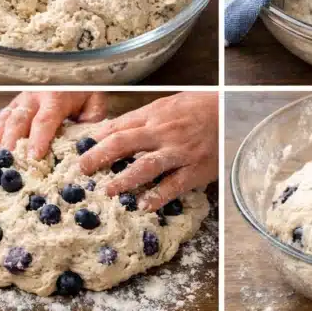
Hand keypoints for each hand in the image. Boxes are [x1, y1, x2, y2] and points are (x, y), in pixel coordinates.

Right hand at [0, 92, 108, 157]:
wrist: (73, 71)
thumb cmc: (85, 91)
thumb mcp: (95, 103)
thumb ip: (90, 121)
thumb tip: (82, 142)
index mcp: (56, 97)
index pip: (45, 120)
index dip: (39, 139)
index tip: (34, 156)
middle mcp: (35, 96)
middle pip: (19, 120)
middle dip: (13, 141)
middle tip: (11, 161)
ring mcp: (22, 98)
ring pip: (7, 118)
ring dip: (0, 138)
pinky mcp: (15, 102)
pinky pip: (2, 116)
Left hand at [78, 92, 217, 210]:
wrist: (230, 111)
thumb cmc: (197, 108)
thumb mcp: (167, 105)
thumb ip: (141, 119)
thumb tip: (110, 132)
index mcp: (154, 115)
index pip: (118, 127)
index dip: (96, 140)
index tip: (80, 152)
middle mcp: (163, 132)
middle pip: (124, 143)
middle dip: (99, 157)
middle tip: (83, 170)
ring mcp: (179, 152)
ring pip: (146, 166)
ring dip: (124, 180)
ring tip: (108, 191)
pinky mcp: (196, 169)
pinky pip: (173, 185)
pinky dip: (158, 196)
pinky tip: (144, 205)